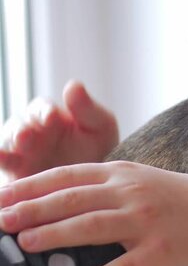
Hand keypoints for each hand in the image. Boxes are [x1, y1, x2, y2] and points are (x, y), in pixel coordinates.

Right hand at [0, 81, 118, 180]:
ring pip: (7, 143)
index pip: (41, 108)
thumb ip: (87, 108)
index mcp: (50, 116)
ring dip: (10, 145)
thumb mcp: (101, 126)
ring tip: (19, 146)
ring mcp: (20, 153)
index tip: (51, 118)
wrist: (97, 181)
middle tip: (26, 136)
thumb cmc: (100, 148)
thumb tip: (74, 84)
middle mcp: (31, 131)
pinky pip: (3, 164)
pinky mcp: (15, 174)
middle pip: (18, 125)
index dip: (44, 112)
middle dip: (22, 130)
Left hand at [0, 161, 187, 265]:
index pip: (67, 177)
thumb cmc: (184, 199)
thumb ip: (106, 187)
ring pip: (94, 226)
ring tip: (26, 244)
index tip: (0, 199)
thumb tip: (58, 202)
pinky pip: (130, 265)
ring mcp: (149, 221)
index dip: (30, 188)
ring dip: (57, 235)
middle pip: (73, 199)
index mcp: (125, 174)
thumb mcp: (144, 182)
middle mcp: (133, 193)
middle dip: (32, 209)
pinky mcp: (165, 250)